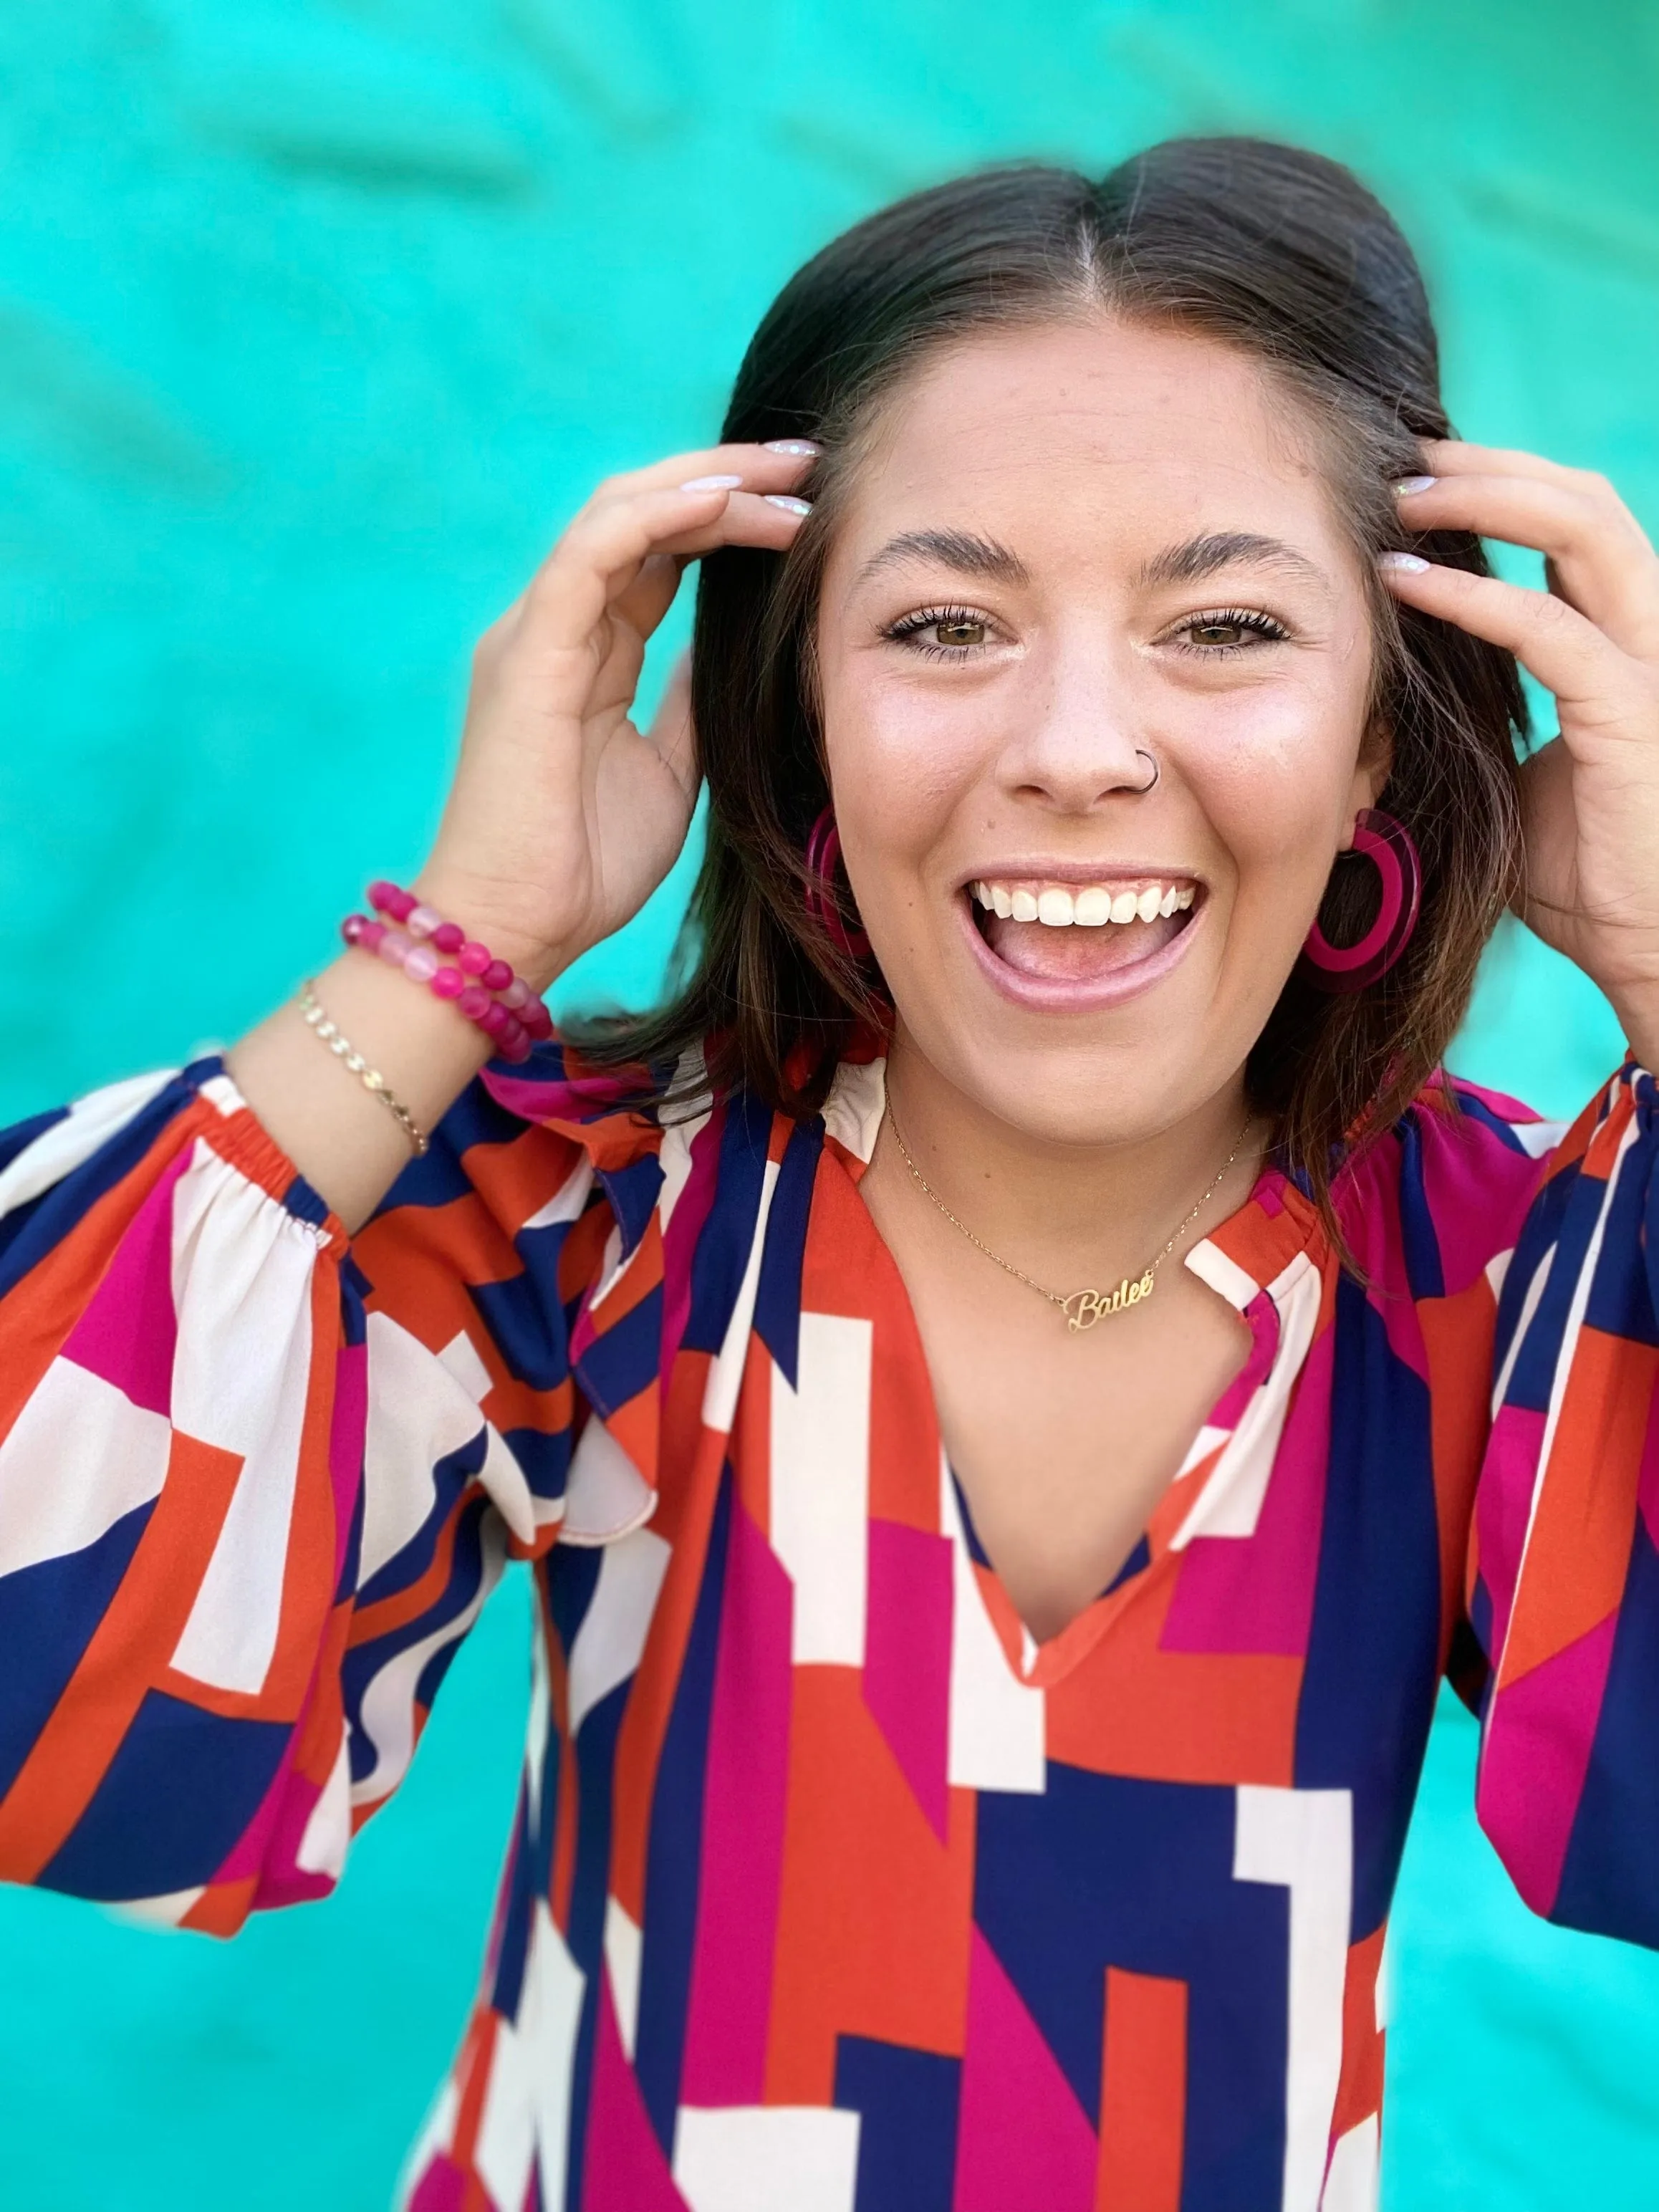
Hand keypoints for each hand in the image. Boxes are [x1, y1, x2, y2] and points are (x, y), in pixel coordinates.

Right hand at [416, 441, 816, 986]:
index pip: (657, 554)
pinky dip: (658, 516)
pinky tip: (722, 502)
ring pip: (620, 514)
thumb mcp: (669, 771)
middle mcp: (555, 627)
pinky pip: (593, 552)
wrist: (518, 927)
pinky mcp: (530, 652)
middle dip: (727, 478)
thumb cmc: (583, 867)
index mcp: (583, 654)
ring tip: (785, 476)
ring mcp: (536, 633)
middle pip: (642, 515)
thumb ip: (688, 704)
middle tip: (809, 462)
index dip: (726, 517)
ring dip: (706, 485)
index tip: (805, 507)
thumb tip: (724, 656)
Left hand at [1387, 442, 1658, 1063]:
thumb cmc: (1584, 874)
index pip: (1572, 530)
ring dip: (1488, 499)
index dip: (1501, 488)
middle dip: (1492, 466)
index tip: (1415, 480)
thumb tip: (1395, 698)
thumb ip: (1481, 717)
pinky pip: (1547, 628)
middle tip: (1403, 461)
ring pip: (1585, 531)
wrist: (1644, 949)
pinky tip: (1406, 582)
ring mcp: (1650, 667)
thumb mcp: (1513, 773)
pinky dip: (1472, 595)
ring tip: (1402, 498)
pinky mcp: (1630, 713)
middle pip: (1584, 503)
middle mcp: (1649, 637)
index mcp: (1624, 643)